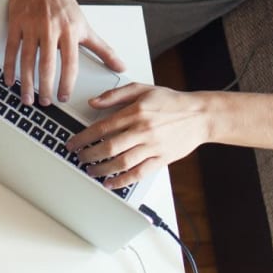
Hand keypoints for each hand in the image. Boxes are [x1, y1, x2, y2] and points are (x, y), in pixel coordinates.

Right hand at [5, 0, 123, 105]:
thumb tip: (121, 66)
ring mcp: (32, 26)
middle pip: (47, 64)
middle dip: (45, 87)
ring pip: (28, 59)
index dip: (66, 83)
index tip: (64, 98)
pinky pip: (12, 49)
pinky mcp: (16, 23)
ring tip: (27, 98)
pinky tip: (10, 80)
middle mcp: (51, 29)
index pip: (70, 63)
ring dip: (26, 82)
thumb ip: (103, 49)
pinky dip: (9, 66)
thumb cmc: (65, 6)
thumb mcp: (86, 27)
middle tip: (44, 103)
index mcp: (70, 32)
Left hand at [66, 84, 211, 188]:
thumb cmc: (171, 102)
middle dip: (89, 155)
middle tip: (79, 158)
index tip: (73, 143)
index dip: (83, 137)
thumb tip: (93, 102)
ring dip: (102, 170)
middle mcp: (142, 130)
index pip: (102, 127)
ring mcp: (152, 146)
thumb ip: (115, 95)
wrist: (199, 115)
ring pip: (122, 162)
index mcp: (135, 112)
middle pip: (109, 147)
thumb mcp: (142, 89)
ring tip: (91, 171)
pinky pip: (139, 173)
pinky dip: (123, 181)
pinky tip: (111, 183)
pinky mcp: (162, 159)